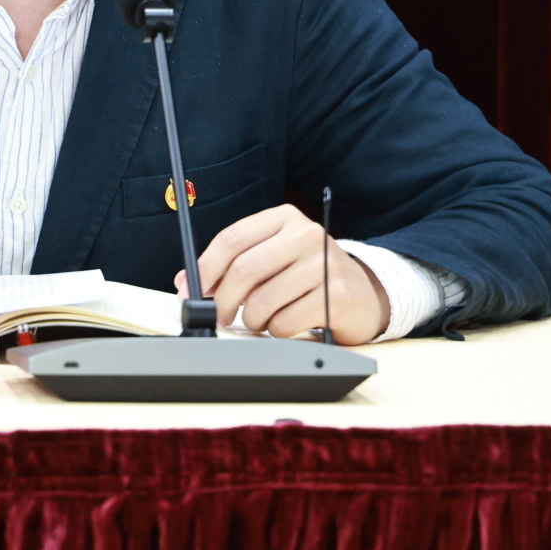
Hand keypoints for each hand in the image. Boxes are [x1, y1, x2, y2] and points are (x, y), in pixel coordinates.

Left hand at [175, 203, 388, 343]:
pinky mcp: (338, 295)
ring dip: (253, 319)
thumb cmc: (308, 276)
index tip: (191, 291)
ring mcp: (325, 264)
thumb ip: (233, 265)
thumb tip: (187, 283)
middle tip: (221, 315)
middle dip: (223, 300)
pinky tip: (287, 323)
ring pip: (262, 300)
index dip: (205, 269)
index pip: (232, 239)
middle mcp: (306, 235)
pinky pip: (286, 323)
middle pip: (244, 269)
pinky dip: (276, 331)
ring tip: (262, 318)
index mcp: (284, 218)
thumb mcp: (273, 258)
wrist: (363, 292)